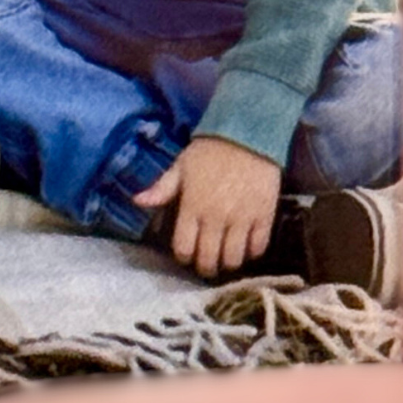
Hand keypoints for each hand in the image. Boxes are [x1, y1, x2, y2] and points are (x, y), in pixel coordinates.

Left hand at [131, 133, 279, 276]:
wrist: (247, 134)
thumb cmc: (209, 151)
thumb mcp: (181, 166)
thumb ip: (162, 188)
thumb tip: (137, 201)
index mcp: (192, 206)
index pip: (184, 247)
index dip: (184, 257)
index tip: (187, 255)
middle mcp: (216, 217)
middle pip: (209, 259)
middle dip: (205, 268)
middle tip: (207, 265)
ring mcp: (242, 218)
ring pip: (233, 259)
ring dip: (228, 263)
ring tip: (226, 259)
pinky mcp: (264, 216)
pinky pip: (258, 247)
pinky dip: (251, 253)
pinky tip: (246, 247)